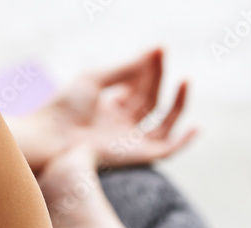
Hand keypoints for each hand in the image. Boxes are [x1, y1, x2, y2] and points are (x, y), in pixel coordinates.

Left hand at [32, 48, 196, 169]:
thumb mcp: (94, 78)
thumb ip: (124, 68)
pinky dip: (184, 142)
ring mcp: (132, 140)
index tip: (157, 48)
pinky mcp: (139, 156)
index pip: (138, 85)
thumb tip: (151, 54)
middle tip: (162, 53)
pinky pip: (168, 150)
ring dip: (177, 102)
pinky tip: (196, 127)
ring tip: (185, 80)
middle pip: (150, 98)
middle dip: (158, 75)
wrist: (54, 136)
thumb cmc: (65, 107)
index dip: (147, 66)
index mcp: (110, 107)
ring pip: (163, 121)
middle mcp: (123, 124)